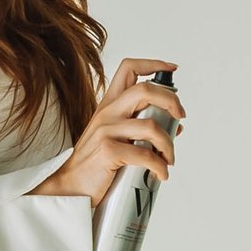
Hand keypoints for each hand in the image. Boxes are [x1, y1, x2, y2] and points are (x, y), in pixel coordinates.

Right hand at [37, 57, 183, 205]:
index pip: (129, 69)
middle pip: (145, 90)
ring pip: (151, 126)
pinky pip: (145, 155)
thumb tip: (176, 126)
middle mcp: (107, 112)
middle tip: (180, 116)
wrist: (71, 186)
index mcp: (109, 104)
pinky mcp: (108, 151)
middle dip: (171, 101)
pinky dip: (159, 166)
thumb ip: (141, 128)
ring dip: (168, 144)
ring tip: (168, 158)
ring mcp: (106, 130)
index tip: (172, 69)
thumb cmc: (96, 163)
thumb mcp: (116, 137)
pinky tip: (161, 173)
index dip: (153, 64)